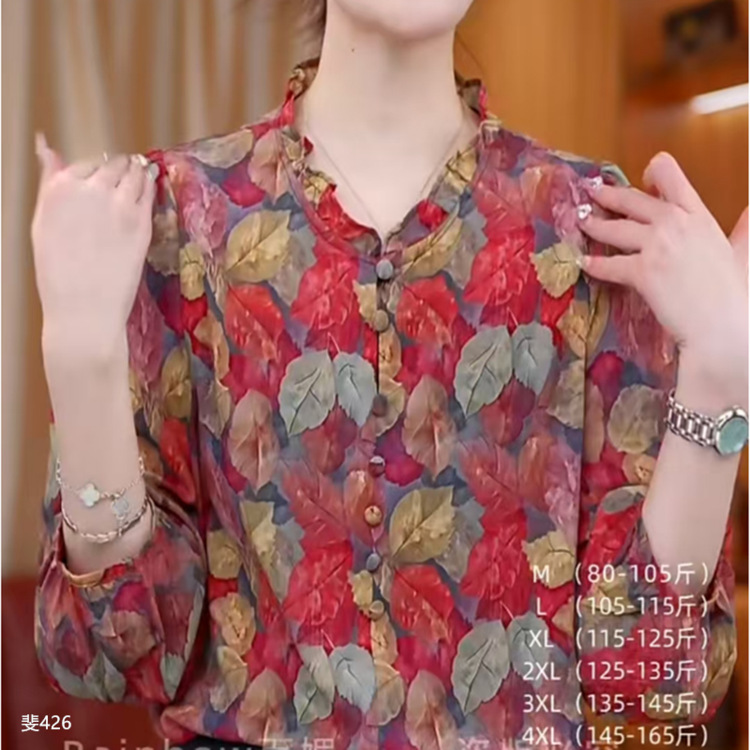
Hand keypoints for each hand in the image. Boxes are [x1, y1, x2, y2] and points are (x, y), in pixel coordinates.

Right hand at [32, 133, 157, 364]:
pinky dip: (150, 186)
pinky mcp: (141, 221)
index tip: (102, 182)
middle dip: (120, 169)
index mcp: (59, 188)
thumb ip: (49, 181)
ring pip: (135, 172)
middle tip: (126, 177)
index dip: (97, 173)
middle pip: (114, 164)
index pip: (86, 164)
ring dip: (139, 172)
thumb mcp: (43, 223)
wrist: (84, 309)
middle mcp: (89, 189)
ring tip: (142, 175)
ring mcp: (119, 204)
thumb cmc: (58, 273)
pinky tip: (150, 187)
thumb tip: (46, 146)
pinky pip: (149, 192)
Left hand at [578, 152, 747, 403]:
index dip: (653, 172)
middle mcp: (675, 223)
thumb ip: (742, 229)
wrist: (722, 325)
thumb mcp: (742, 251)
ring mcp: (656, 246)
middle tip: (591, 192)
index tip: (641, 180)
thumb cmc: (733, 293)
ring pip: (613, 228)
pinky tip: (583, 263)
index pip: (671, 176)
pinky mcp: (641, 271)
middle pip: (632, 199)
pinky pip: (608, 264)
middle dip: (608, 194)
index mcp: (698, 215)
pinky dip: (593, 264)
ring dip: (593, 224)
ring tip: (581, 221)